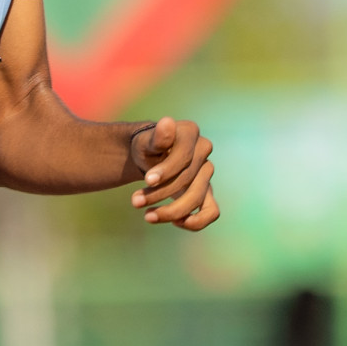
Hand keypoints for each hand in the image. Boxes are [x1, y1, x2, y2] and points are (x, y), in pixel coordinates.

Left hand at [128, 116, 217, 230]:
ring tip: (147, 216)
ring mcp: (206, 172)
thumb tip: (167, 122)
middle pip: (187, 179)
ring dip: (172, 211)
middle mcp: (203, 151)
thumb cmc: (146, 146)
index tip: (147, 180)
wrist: (148, 157)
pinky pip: (211, 211)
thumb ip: (156, 136)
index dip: (167, 170)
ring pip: (198, 198)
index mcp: (190, 133)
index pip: (184, 156)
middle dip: (159, 193)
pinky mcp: (207, 192)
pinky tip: (175, 222)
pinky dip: (197, 221)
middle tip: (135, 202)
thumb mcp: (145, 141)